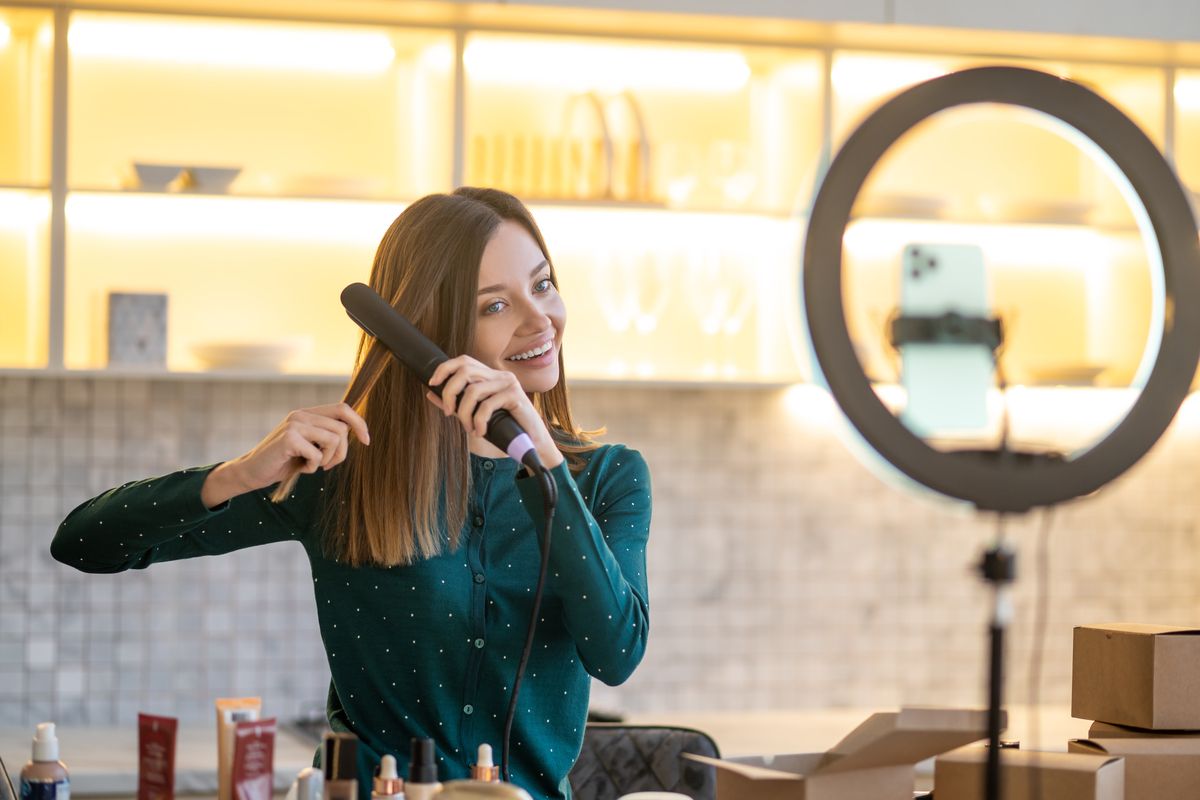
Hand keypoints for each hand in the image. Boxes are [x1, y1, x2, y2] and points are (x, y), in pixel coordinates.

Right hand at [201, 403, 369, 507]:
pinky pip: (317, 454)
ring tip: (312, 465)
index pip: (343, 408)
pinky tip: (300, 468)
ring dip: (327, 460)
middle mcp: (301, 414)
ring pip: (333, 440)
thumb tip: (356, 432)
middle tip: (328, 465)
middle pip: (341, 429)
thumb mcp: (310, 446)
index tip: (367, 441)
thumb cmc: (284, 461)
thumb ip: (327, 436)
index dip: (359, 423)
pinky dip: (313, 467)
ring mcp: (294, 424)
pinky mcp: (288, 438)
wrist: (252, 471)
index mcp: (308, 414)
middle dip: (342, 453)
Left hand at [426, 356, 563, 468]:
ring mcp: (509, 384)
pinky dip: (479, 421)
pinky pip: (487, 405)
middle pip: (465, 370)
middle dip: (450, 391)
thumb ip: (456, 404)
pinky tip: (481, 432)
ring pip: (473, 390)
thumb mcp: (475, 416)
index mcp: (491, 377)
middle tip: (449, 413)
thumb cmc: (504, 429)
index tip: (432, 383)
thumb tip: (430, 393)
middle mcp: (500, 375)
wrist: (531, 444)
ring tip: (469, 428)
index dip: (445, 368)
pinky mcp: (515, 396)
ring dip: (464, 413)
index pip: (464, 361)